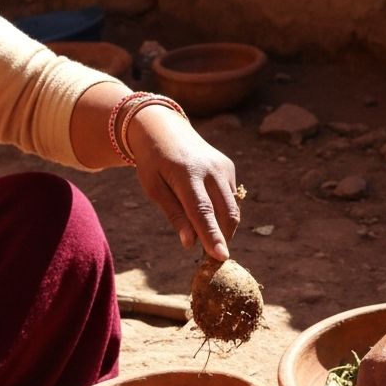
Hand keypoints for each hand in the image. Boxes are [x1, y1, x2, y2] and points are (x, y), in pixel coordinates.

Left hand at [126, 105, 240, 260]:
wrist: (163, 128)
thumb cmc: (153, 162)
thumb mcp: (154, 188)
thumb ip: (174, 215)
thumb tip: (190, 244)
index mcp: (186, 174)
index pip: (202, 212)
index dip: (212, 236)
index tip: (221, 257)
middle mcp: (210, 169)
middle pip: (226, 212)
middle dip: (223, 238)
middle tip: (212, 258)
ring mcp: (223, 166)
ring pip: (232, 208)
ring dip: (223, 228)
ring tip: (207, 237)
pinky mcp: (228, 167)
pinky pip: (230, 198)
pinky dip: (221, 211)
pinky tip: (205, 207)